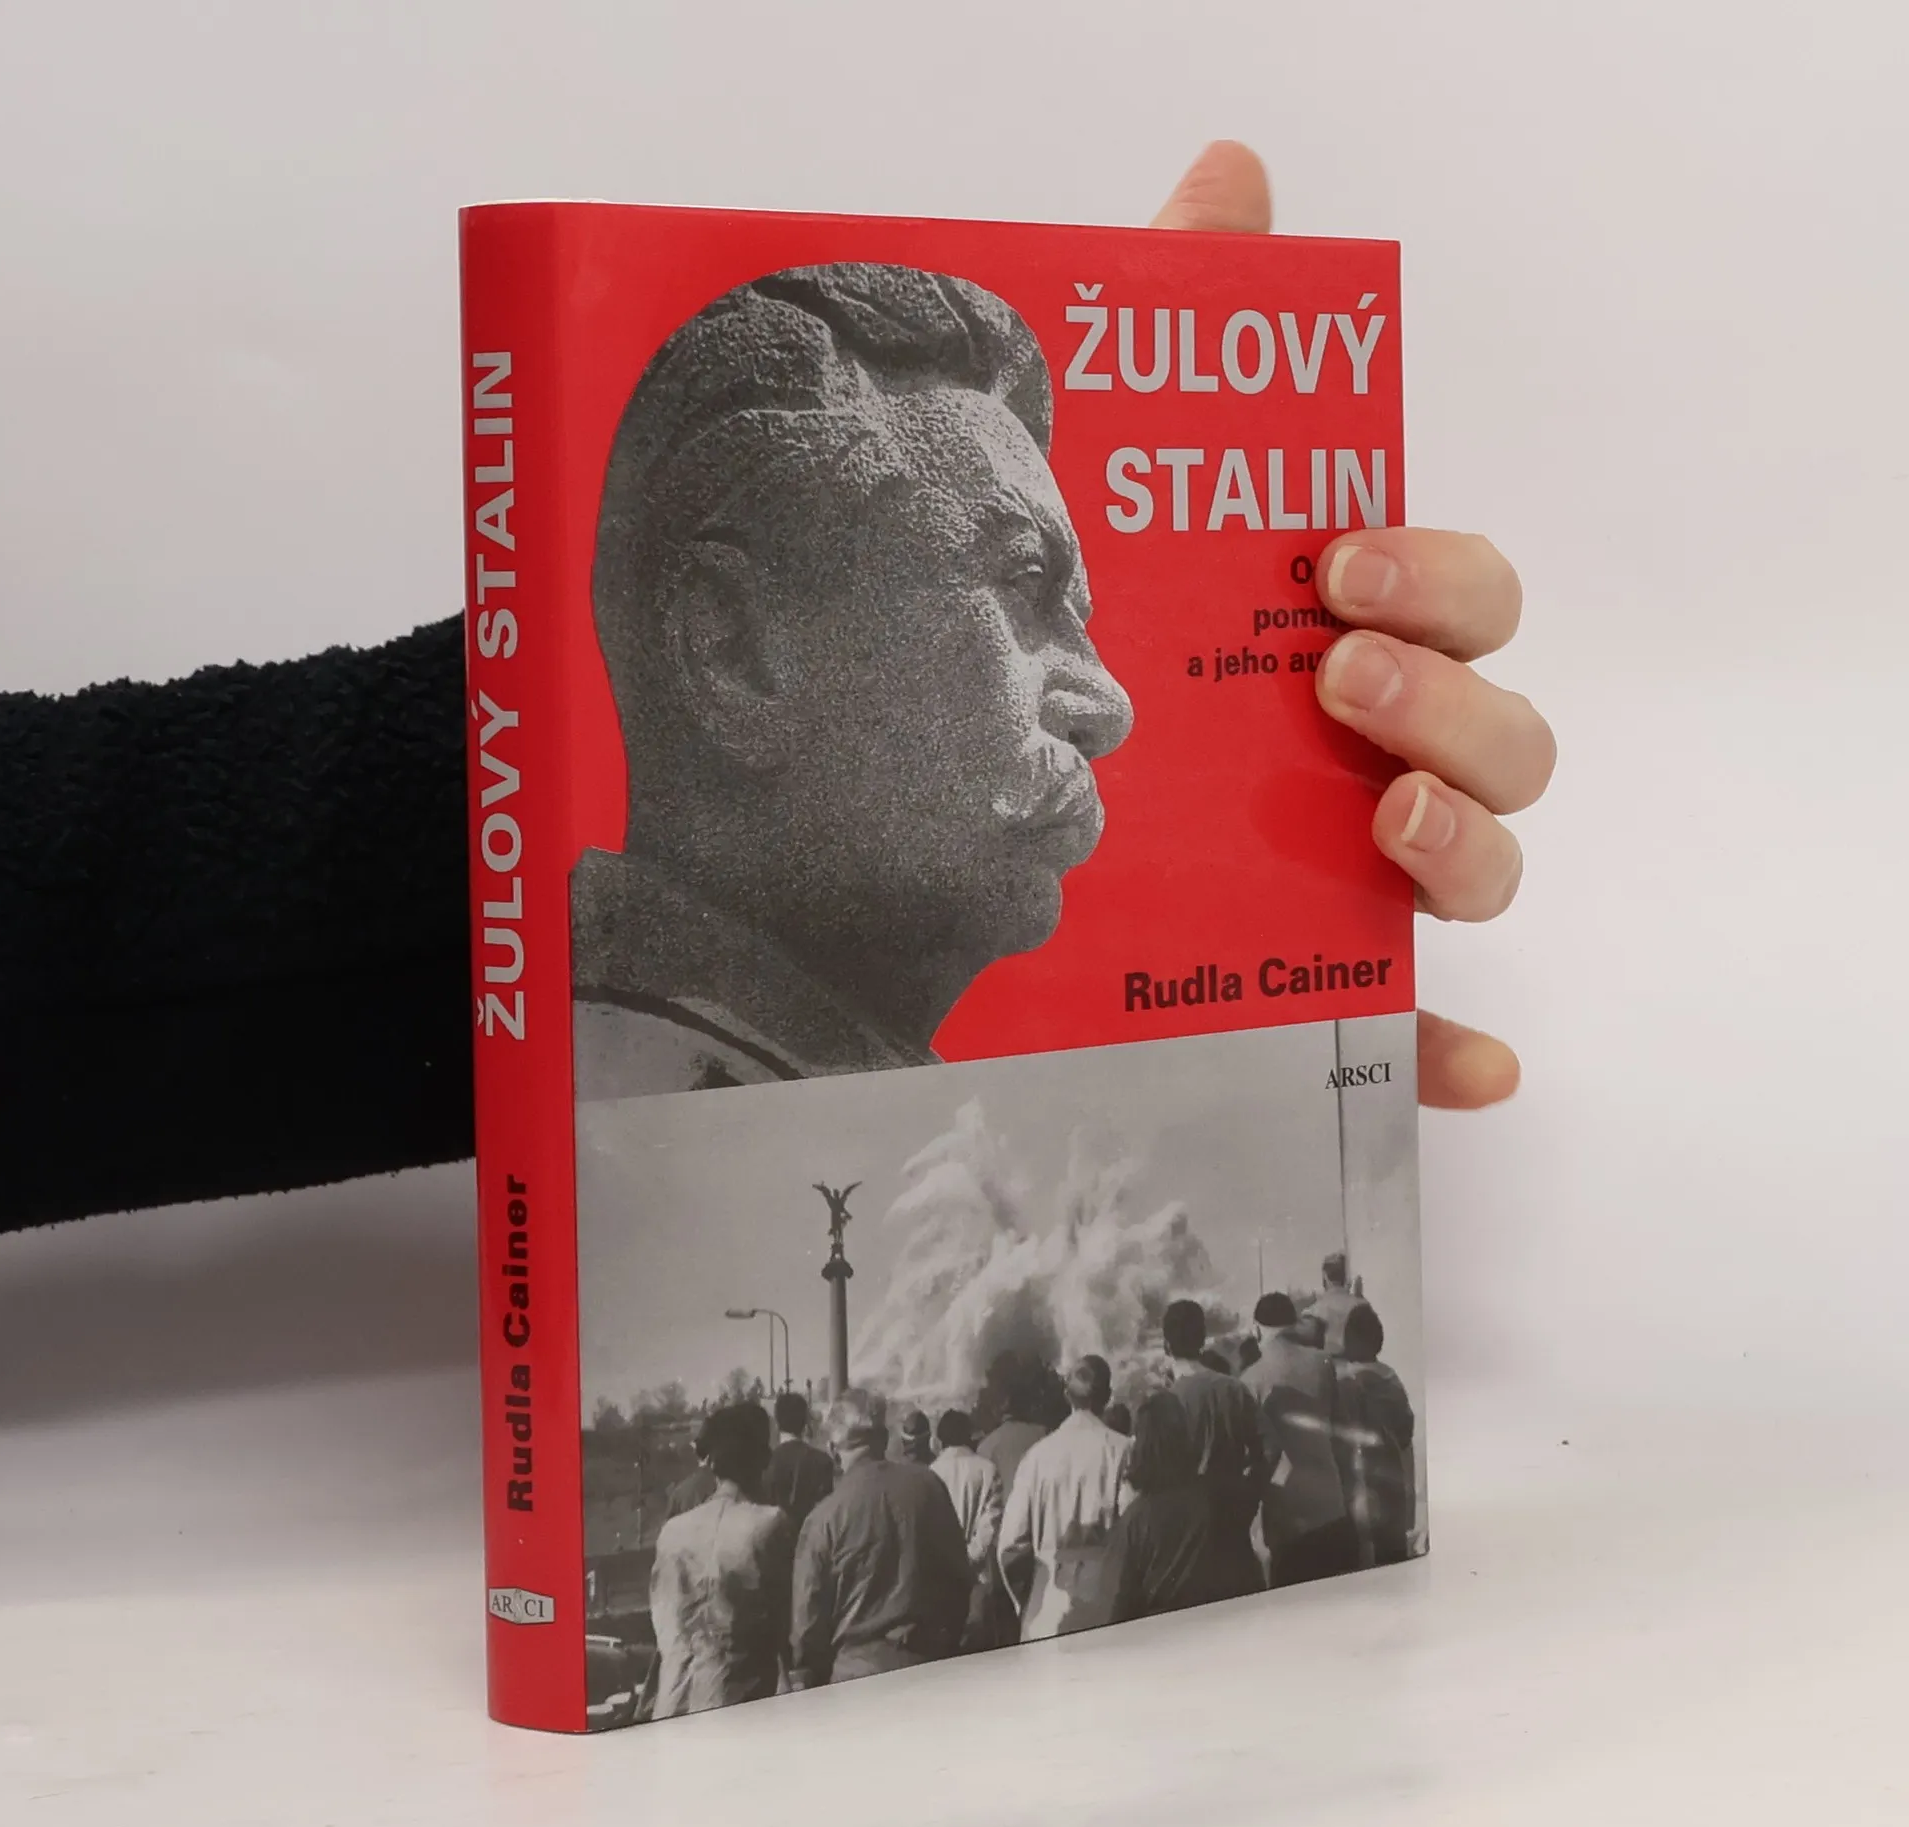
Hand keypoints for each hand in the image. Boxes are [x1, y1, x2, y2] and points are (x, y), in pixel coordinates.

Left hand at [1153, 142, 1553, 1109]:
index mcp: (1341, 636)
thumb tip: (1233, 173)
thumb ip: (1184, 322)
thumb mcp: (1116, 475)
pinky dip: (1446, 1047)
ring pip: (1484, 868)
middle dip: (1454, 700)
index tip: (1341, 566)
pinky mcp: (1305, 982)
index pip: (1466, 595)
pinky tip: (1462, 1063)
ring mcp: (1348, 875)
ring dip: (1468, 847)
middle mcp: (1370, 753)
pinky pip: (1406, 1031)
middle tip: (1339, 681)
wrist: (910, 820)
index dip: (1443, 579)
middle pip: (1504, 734)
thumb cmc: (1068, 632)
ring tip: (1379, 822)